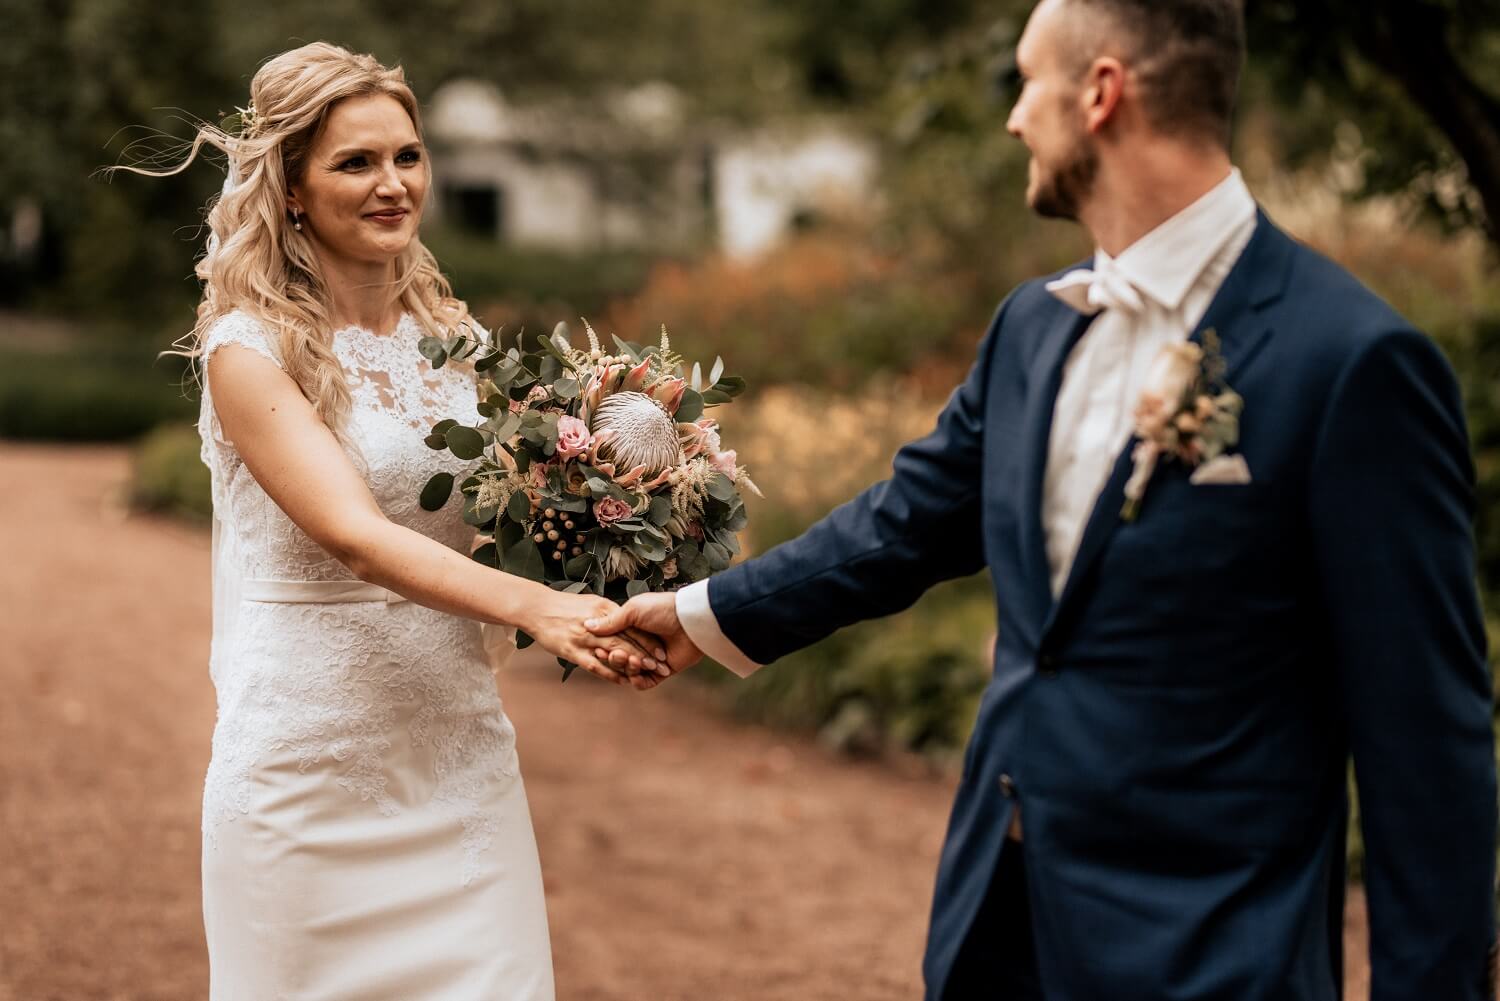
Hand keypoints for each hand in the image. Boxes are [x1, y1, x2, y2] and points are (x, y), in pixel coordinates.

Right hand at [524, 590, 668, 688]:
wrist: (535, 605)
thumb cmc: (563, 603)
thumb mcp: (592, 602)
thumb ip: (610, 613)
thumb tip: (627, 622)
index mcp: (605, 608)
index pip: (631, 627)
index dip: (646, 640)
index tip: (661, 651)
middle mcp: (598, 623)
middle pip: (627, 641)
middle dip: (645, 655)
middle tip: (660, 666)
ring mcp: (585, 638)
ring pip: (614, 654)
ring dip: (631, 665)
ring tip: (645, 674)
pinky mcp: (572, 651)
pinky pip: (595, 666)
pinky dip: (610, 674)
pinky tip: (622, 681)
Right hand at [586, 592, 702, 688]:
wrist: (689, 620)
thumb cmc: (663, 609)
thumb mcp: (632, 610)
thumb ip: (611, 622)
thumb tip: (587, 625)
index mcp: (633, 629)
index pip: (613, 643)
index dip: (605, 647)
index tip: (598, 647)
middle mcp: (641, 644)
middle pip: (620, 659)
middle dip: (615, 659)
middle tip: (616, 654)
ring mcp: (652, 658)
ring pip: (631, 672)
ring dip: (627, 668)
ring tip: (630, 660)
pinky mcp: (662, 671)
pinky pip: (645, 682)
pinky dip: (638, 681)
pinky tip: (636, 676)